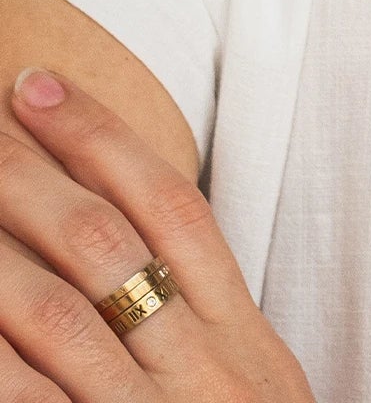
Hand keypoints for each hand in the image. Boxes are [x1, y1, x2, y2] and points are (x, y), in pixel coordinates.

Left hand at [0, 67, 313, 400]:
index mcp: (245, 340)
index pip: (173, 207)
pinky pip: (32, 399)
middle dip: (29, 175)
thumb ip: (209, 331)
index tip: (40, 85)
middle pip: (105, 244)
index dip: (100, 135)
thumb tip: (132, 257)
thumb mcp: (255, 390)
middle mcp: (205, 369)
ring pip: (59, 317)